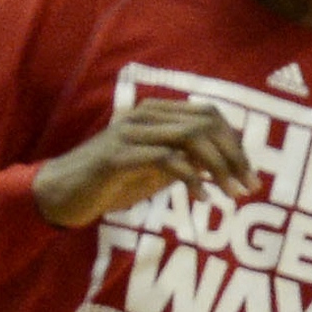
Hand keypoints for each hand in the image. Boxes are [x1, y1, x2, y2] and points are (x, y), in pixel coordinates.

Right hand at [32, 99, 258, 228]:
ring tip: (231, 194)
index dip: (235, 142)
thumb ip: (184, 160)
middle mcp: (144, 115)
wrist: (62, 194)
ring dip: (218, 167)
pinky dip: (190, 178)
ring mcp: (130, 132)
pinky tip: (200, 197)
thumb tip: (222, 163)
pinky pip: (166, 159)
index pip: (209, 115)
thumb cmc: (108, 183)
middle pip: (205, 123)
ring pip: (190, 137)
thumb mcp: (154, 170)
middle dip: (233, 156)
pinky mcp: (118, 155)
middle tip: (248, 187)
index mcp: (155, 113)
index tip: (249, 174)